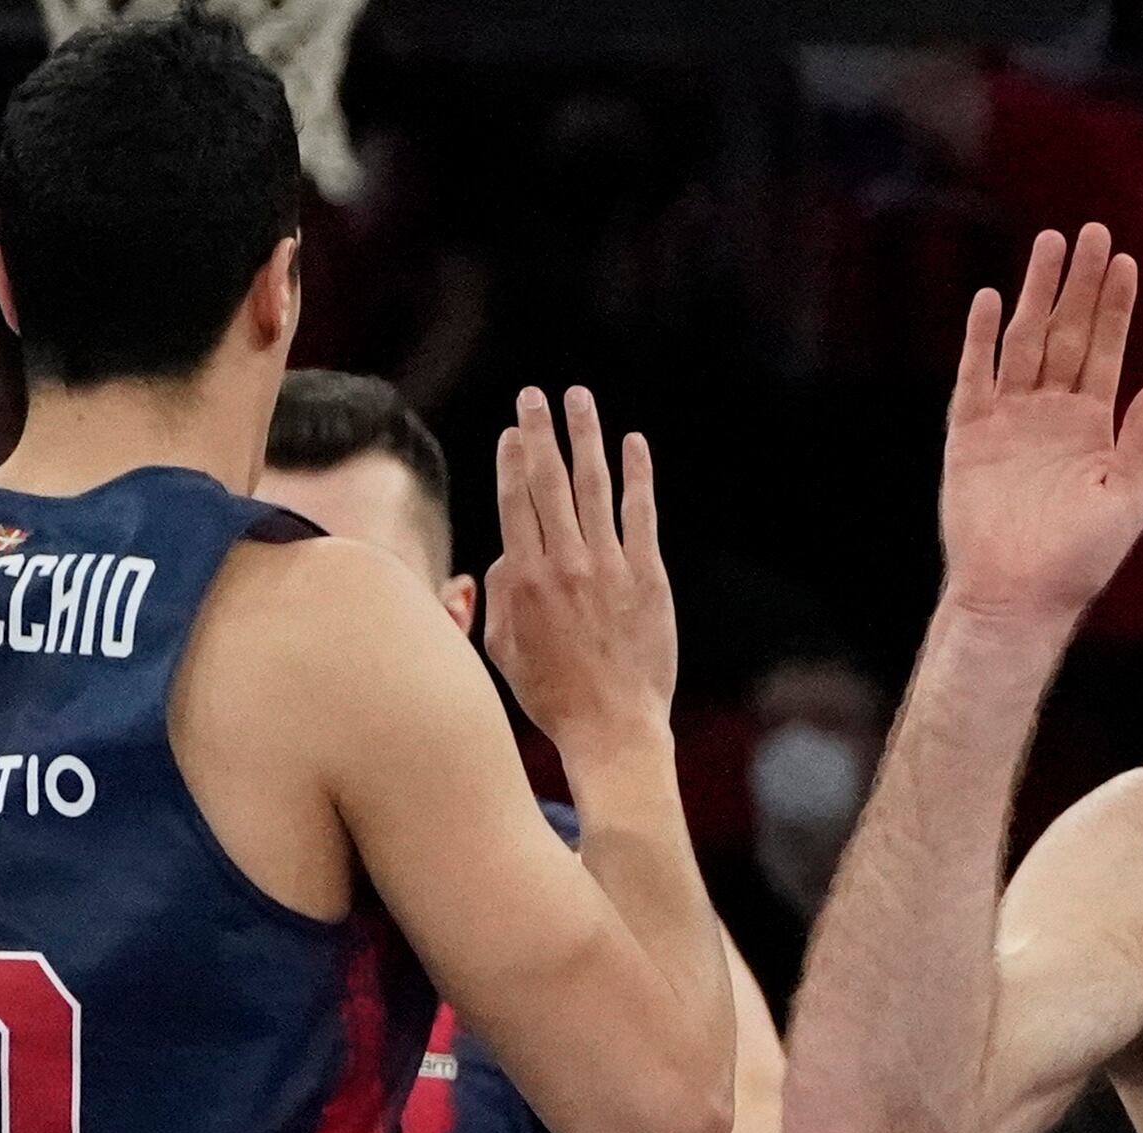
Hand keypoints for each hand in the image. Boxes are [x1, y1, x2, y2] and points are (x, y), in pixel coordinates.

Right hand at [484, 386, 673, 758]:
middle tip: (534, 395)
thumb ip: (495, 597)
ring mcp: (608, 568)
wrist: (612, 728)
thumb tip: (504, 556)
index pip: (514, 503)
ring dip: (585, 437)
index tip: (512, 431)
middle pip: (548, 482)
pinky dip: (636, 475)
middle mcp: (564, 565)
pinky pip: (640, 514)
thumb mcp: (502, 651)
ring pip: (593, 487)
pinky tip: (633, 444)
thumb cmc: (554, 696)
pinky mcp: (648, 578)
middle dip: (539, 432)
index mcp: (522, 580)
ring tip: (578, 399)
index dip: (512, 461)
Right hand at [938, 224, 1142, 628]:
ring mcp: (1009, 420)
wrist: (1019, 598)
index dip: (1116, 306)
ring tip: (1050, 245)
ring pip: (1024, 342)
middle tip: (1093, 232)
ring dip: (1035, 294)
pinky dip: (979, 339)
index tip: (1127, 261)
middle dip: (1080, 284)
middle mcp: (1051, 414)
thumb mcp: (1128, 497)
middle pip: (1067, 333)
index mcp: (1093, 427)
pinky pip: (975, 376)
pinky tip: (989, 300)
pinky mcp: (970, 435)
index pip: (1106, 351)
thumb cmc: (1079, 561)